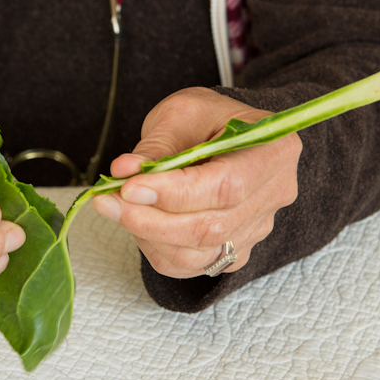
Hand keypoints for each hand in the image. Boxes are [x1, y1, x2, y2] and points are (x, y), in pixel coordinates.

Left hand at [92, 87, 300, 277]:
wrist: (224, 135)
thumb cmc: (208, 119)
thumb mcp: (181, 114)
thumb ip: (155, 146)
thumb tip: (123, 172)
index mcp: (273, 151)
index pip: (225, 186)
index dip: (173, 193)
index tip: (128, 188)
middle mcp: (273, 196)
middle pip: (210, 228)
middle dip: (149, 219)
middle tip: (106, 201)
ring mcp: (256, 229)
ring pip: (198, 254)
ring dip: (147, 236)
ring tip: (116, 208)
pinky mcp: (234, 250)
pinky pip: (190, 266)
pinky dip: (156, 248)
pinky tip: (138, 222)